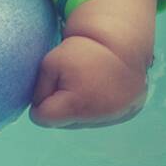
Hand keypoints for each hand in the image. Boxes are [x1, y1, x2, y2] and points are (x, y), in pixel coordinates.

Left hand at [30, 35, 147, 127]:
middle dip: (60, 105)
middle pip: (62, 123)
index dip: (39, 104)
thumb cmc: (80, 51)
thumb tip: (38, 113)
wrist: (120, 42)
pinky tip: (100, 88)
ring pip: (80, 122)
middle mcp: (97, 117)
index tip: (48, 86)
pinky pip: (100, 118)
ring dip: (78, 107)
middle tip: (71, 80)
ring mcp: (115, 117)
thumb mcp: (49, 65)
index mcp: (75, 106)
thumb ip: (38, 92)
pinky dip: (96, 107)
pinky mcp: (128, 114)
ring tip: (87, 83)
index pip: (43, 118)